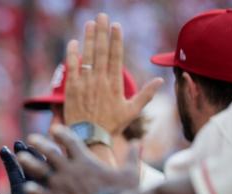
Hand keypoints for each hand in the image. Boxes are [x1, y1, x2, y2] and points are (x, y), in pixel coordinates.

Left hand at [0, 141, 71, 193]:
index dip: (9, 160)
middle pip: (29, 164)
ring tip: (34, 145)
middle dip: (24, 153)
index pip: (14, 170)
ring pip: (43, 166)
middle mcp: (33, 185)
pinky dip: (55, 165)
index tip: (4, 149)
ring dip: (39, 156)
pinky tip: (54, 155)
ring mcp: (47, 187)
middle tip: (19, 142)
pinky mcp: (58, 191)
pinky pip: (57, 176)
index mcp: (20, 189)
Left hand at [18, 125, 138, 193]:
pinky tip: (25, 188)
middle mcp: (70, 170)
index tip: (54, 129)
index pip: (71, 142)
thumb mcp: (131, 174)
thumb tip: (138, 143)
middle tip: (30, 139)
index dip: (61, 134)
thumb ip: (132, 157)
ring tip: (20, 157)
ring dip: (29, 163)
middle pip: (50, 152)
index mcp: (86, 162)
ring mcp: (60, 186)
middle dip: (40, 144)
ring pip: (39, 170)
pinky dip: (32, 190)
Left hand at [63, 13, 162, 135]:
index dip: (115, 39)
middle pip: (101, 51)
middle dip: (101, 32)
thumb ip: (146, 95)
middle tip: (101, 16)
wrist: (89, 139)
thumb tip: (160, 80)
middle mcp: (100, 81)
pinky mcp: (71, 90)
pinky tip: (73, 43)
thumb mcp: (131, 111)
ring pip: (86, 56)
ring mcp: (85, 85)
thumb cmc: (111, 126)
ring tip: (89, 23)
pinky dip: (72, 55)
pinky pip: (71, 68)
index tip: (116, 25)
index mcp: (115, 84)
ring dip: (88, 38)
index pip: (116, 56)